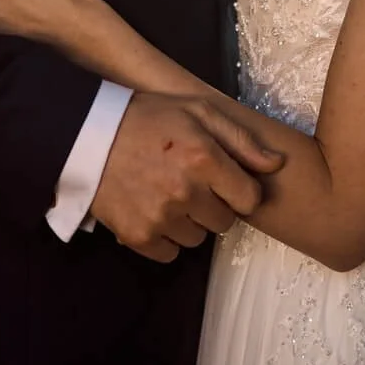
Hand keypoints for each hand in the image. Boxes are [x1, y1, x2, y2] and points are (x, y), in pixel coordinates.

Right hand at [92, 92, 284, 263]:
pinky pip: (170, 253)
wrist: (88, 136)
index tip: (224, 181)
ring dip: (190, 222)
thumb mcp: (198, 111)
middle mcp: (185, 191)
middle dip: (214, 205)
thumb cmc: (148, 118)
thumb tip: (277, 165)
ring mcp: (161, 217)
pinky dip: (165, 237)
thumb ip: (241, 139)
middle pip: (224, 222)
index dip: (240, 190)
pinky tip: (153, 210)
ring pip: (198, 239)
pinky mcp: (138, 236)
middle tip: (192, 184)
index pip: (249, 199)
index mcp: (204, 158)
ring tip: (169, 194)